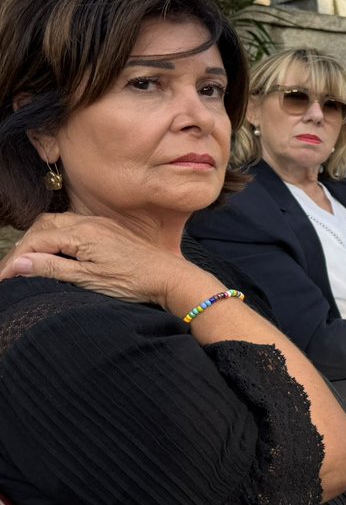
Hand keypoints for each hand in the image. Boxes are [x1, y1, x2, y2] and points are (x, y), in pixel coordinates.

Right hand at [0, 212, 219, 313]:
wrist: (170, 278)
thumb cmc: (133, 282)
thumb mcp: (88, 279)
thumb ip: (52, 268)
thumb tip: (18, 263)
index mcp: (82, 233)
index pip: (36, 240)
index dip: (15, 260)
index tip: (4, 278)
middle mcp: (89, 222)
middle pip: (43, 226)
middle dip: (24, 246)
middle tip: (13, 271)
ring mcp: (100, 225)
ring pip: (58, 224)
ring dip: (40, 240)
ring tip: (30, 262)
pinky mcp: (109, 231)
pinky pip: (74, 226)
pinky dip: (57, 238)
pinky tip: (56, 253)